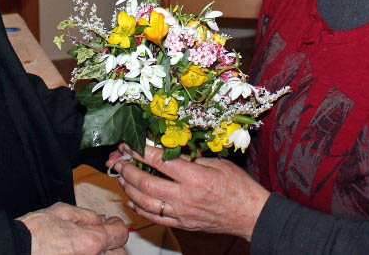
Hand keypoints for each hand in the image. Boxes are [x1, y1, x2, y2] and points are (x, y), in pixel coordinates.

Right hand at [17, 202, 127, 253]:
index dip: (117, 225)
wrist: (15, 249)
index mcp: (91, 242)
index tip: (112, 223)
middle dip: (113, 242)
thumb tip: (100, 219)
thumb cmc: (33, 233)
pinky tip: (80, 252)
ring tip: (91, 245)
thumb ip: (86, 215)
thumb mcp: (61, 212)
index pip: (120, 234)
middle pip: (119, 253)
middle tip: (103, 234)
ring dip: (104, 253)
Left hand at [107, 143, 269, 240]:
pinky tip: (132, 200)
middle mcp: (186, 197)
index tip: (131, 144)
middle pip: (147, 184)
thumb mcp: (217, 163)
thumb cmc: (238, 186)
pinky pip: (156, 218)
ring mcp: (182, 213)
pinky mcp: (183, 224)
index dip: (142, 151)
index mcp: (195, 178)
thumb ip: (192, 157)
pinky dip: (140, 209)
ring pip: (147, 203)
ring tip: (121, 178)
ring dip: (130, 189)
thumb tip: (170, 147)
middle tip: (118, 161)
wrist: (250, 214)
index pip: (161, 162)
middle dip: (128, 171)